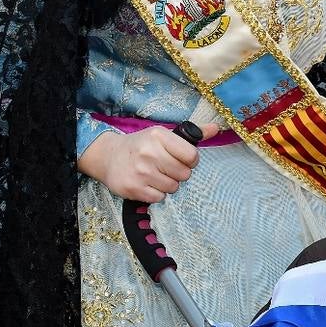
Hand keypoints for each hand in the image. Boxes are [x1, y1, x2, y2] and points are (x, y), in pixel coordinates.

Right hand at [78, 123, 221, 201]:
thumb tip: (217, 128)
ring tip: (154, 175)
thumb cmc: (142, 146)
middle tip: (164, 167)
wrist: (109, 157)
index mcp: (158, 136)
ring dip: (167, 184)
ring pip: (173, 188)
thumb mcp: (163, 135)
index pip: (192, 156)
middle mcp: (149, 152)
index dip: (190, 161)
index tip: (181, 159)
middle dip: (178, 173)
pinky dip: (156, 193)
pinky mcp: (134, 188)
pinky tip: (146, 183)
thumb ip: (192, 134)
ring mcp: (140, 171)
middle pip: (184, 174)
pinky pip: (159, 198)